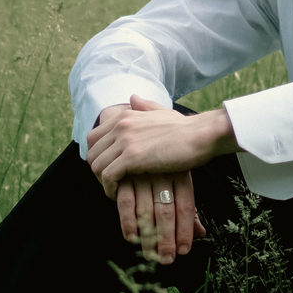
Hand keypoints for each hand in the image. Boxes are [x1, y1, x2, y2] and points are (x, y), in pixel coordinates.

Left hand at [88, 96, 236, 188]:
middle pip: (91, 152)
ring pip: (96, 166)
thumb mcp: (162, 112)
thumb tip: (132, 98)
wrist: (201, 134)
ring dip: (103, 182)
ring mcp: (125, 141)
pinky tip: (120, 195)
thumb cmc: (186, 127)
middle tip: (111, 184)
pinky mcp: (132, 158)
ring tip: (116, 191)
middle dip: (98, 171)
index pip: (93, 138)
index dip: (97, 156)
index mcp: (125, 116)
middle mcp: (121, 126)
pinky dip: (110, 189)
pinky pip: (108, 176)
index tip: (108, 169)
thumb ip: (144, 106)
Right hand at [115, 170, 203, 263]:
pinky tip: (132, 236)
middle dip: (166, 239)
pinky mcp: (123, 174)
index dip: (185, 230)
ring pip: (145, 210)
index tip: (184, 250)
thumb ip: (188, 209)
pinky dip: (127, 221)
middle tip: (166, 259)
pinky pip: (125, 201)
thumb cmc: (166, 162)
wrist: (142, 130)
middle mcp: (162, 173)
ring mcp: (141, 174)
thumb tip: (201, 233)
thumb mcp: (181, 180)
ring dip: (147, 236)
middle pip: (166, 212)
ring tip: (150, 254)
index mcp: (181, 173)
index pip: (186, 206)